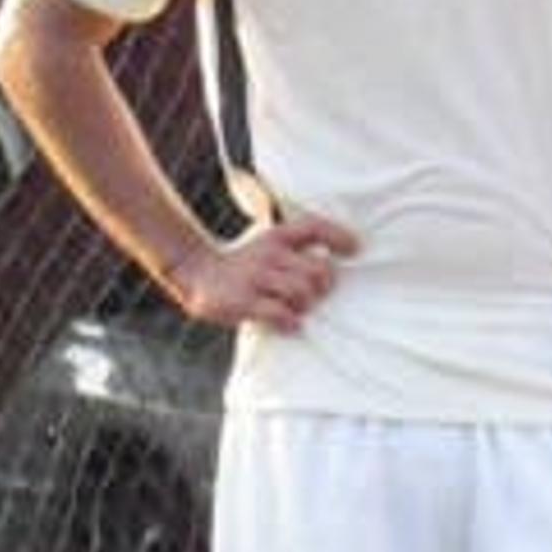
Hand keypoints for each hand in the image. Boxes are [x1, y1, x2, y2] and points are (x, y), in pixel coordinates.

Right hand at [164, 211, 358, 331]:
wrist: (196, 273)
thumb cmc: (246, 264)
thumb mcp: (270, 245)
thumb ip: (299, 247)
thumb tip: (346, 253)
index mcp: (277, 237)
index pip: (314, 227)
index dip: (339, 236)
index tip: (355, 250)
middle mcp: (268, 253)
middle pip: (317, 270)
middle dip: (324, 286)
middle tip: (317, 295)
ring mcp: (254, 277)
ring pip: (301, 292)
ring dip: (306, 306)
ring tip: (297, 309)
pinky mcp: (242, 301)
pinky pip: (280, 314)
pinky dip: (291, 322)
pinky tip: (289, 323)